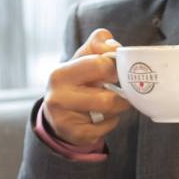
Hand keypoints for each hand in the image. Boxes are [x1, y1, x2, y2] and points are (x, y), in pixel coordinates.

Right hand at [41, 29, 131, 146]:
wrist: (57, 115)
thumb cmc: (76, 81)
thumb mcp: (82, 57)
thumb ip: (98, 44)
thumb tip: (115, 47)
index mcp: (60, 74)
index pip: (100, 65)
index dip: (115, 66)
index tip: (116, 69)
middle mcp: (58, 97)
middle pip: (107, 97)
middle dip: (121, 93)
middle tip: (121, 88)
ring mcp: (66, 119)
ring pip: (110, 111)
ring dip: (118, 106)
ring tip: (111, 101)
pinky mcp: (77, 135)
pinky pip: (108, 126)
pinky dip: (111, 121)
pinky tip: (101, 116)